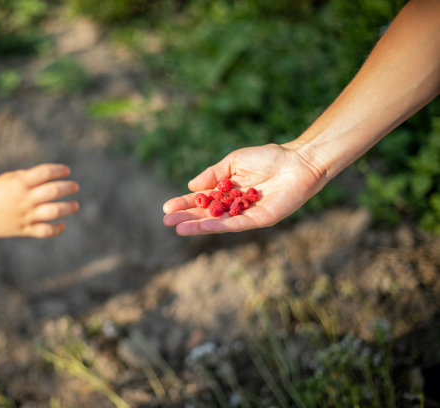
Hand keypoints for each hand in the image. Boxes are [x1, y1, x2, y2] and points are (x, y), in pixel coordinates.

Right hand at [0, 164, 78, 238]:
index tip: (66, 171)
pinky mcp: (25, 230)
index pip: (45, 172)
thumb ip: (28, 176)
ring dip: (68, 208)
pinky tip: (62, 224)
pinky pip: (45, 231)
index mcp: (19, 183)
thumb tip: (49, 175)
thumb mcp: (8, 178)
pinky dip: (57, 229)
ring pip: (53, 212)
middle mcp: (24, 199)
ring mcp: (26, 215)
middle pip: (53, 191)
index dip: (59, 170)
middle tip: (75, 186)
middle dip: (68, 187)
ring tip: (75, 205)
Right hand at [162, 144, 325, 234]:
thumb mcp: (233, 162)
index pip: (201, 199)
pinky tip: (204, 226)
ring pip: (218, 223)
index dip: (185, 203)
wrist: (297, 161)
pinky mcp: (259, 219)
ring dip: (198, 226)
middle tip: (167, 221)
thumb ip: (213, 174)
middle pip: (206, 214)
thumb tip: (191, 187)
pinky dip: (219, 226)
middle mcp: (234, 205)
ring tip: (178, 228)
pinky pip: (236, 224)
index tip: (167, 208)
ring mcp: (246, 214)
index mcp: (227, 190)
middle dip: (186, 217)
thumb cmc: (268, 157)